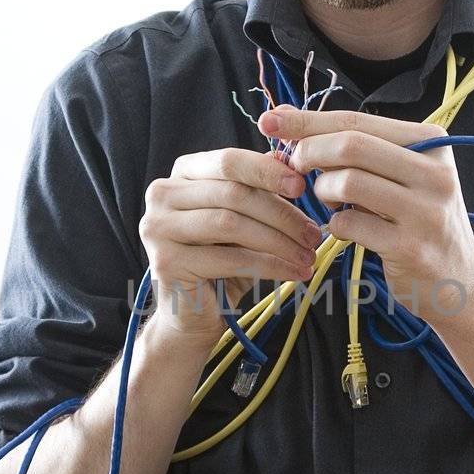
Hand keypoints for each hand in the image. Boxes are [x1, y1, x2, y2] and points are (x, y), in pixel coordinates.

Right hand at [139, 145, 324, 342]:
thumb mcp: (243, 220)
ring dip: (279, 242)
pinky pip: (230, 259)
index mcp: (181, 174)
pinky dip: (270, 265)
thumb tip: (286, 158)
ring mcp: (159, 228)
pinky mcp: (167, 262)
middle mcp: (162, 195)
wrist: (192, 315)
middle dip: (281, 214)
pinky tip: (293, 273)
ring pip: (232, 224)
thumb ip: (256, 189)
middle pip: (233, 194)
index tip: (302, 186)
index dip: (267, 172)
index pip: (228, 162)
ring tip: (307, 256)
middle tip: (313, 234)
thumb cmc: (221, 263)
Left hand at [257, 104, 473, 320]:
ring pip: (347, 183)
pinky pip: (349, 224)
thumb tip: (289, 120)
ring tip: (330, 202)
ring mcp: (425, 212)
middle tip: (295, 167)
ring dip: (323, 192)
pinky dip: (335, 225)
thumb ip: (360, 148)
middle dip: (310, 153)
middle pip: (351, 145)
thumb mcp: (404, 174)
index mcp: (432, 142)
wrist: (457, 279)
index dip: (309, 119)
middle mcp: (435, 172)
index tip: (271, 119)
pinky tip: (345, 229)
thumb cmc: (417, 219)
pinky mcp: (410, 247)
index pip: (359, 120)